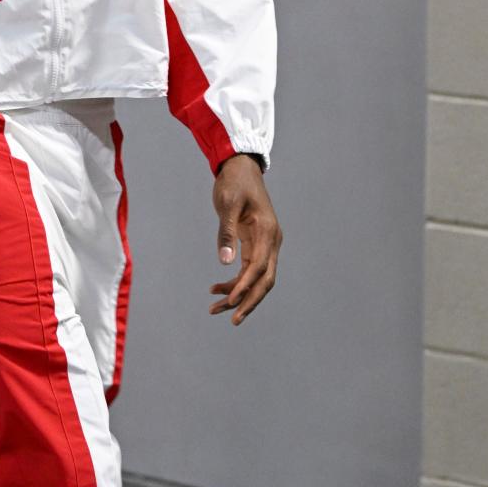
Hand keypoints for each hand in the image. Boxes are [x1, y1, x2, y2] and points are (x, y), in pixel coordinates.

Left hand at [209, 155, 281, 326]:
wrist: (240, 167)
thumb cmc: (233, 183)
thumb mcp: (226, 205)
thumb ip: (227, 233)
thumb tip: (224, 262)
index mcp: (267, 231)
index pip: (259, 267)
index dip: (245, 287)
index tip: (230, 302)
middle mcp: (272, 240)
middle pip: (265, 280)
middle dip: (248, 301)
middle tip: (230, 319)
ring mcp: (267, 244)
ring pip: (258, 279)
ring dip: (240, 295)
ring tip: (215, 308)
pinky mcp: (258, 244)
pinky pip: (250, 270)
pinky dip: (236, 282)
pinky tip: (217, 289)